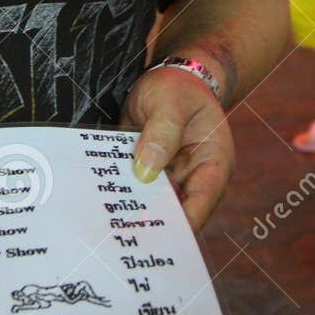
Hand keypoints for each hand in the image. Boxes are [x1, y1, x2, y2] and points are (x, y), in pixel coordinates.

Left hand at [122, 66, 231, 230]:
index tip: (158, 235)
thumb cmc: (178, 87)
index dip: (184, 221)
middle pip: (177, 211)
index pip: (203, 199)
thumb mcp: (169, 101)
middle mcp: (194, 177)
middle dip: (153, 223)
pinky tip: (101, 206)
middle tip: (125, 233)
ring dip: (133, 212)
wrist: (168, 79)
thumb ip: (161, 132)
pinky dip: (122, 196)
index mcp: (214, 162)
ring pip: (154, 205)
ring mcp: (171, 179)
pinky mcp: (149, 177)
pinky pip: (136, 192)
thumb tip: (144, 173)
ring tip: (109, 227)